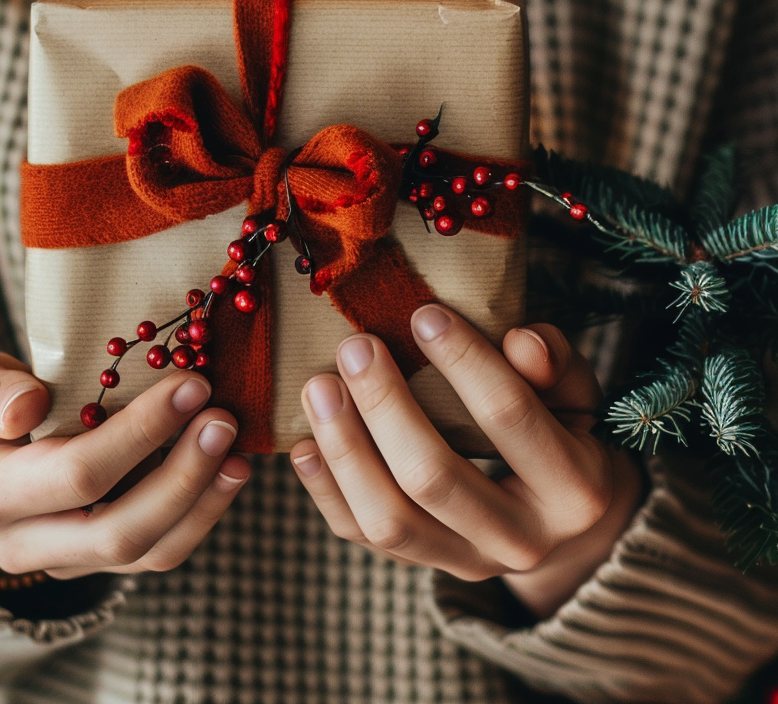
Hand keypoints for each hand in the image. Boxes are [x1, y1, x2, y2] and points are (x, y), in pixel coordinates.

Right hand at [0, 352, 249, 578]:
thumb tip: (28, 407)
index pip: (77, 473)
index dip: (140, 433)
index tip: (191, 385)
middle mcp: (24, 543)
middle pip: (119, 528)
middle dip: (183, 474)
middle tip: (224, 419)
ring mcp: (65, 561)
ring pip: (146, 552)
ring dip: (202, 501)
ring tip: (238, 451)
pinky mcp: (98, 561)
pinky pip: (156, 554)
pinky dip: (201, 516)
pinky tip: (230, 472)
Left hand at [290, 306, 644, 617]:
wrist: (563, 526)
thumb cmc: (560, 433)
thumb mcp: (575, 395)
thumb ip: (555, 364)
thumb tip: (520, 339)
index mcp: (574, 490)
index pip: (508, 417)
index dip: (463, 361)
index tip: (422, 313)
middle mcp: (521, 540)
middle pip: (433, 479)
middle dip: (385, 406)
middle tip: (355, 346)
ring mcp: (466, 561)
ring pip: (389, 520)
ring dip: (344, 449)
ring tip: (319, 386)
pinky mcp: (422, 565)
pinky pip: (360, 536)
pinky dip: (325, 489)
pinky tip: (304, 443)